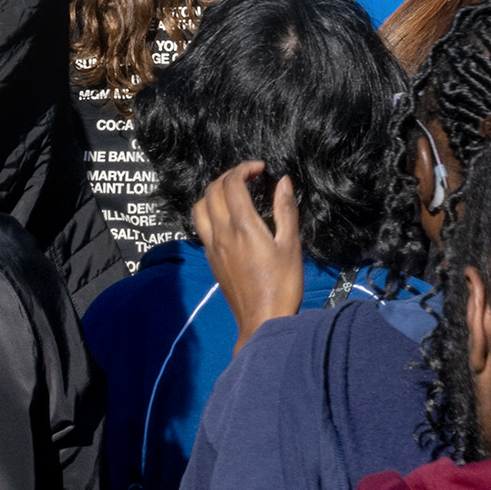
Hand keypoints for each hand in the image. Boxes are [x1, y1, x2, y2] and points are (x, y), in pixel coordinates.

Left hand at [192, 161, 303, 348]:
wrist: (263, 321)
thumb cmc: (282, 285)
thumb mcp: (291, 245)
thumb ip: (285, 210)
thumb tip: (282, 182)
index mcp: (243, 226)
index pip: (232, 184)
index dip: (244, 169)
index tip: (260, 169)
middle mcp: (222, 233)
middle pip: (212, 191)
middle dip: (228, 176)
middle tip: (248, 177)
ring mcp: (213, 247)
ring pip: (200, 208)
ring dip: (213, 192)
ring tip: (232, 193)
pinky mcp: (211, 260)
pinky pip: (201, 226)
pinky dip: (209, 211)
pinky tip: (227, 218)